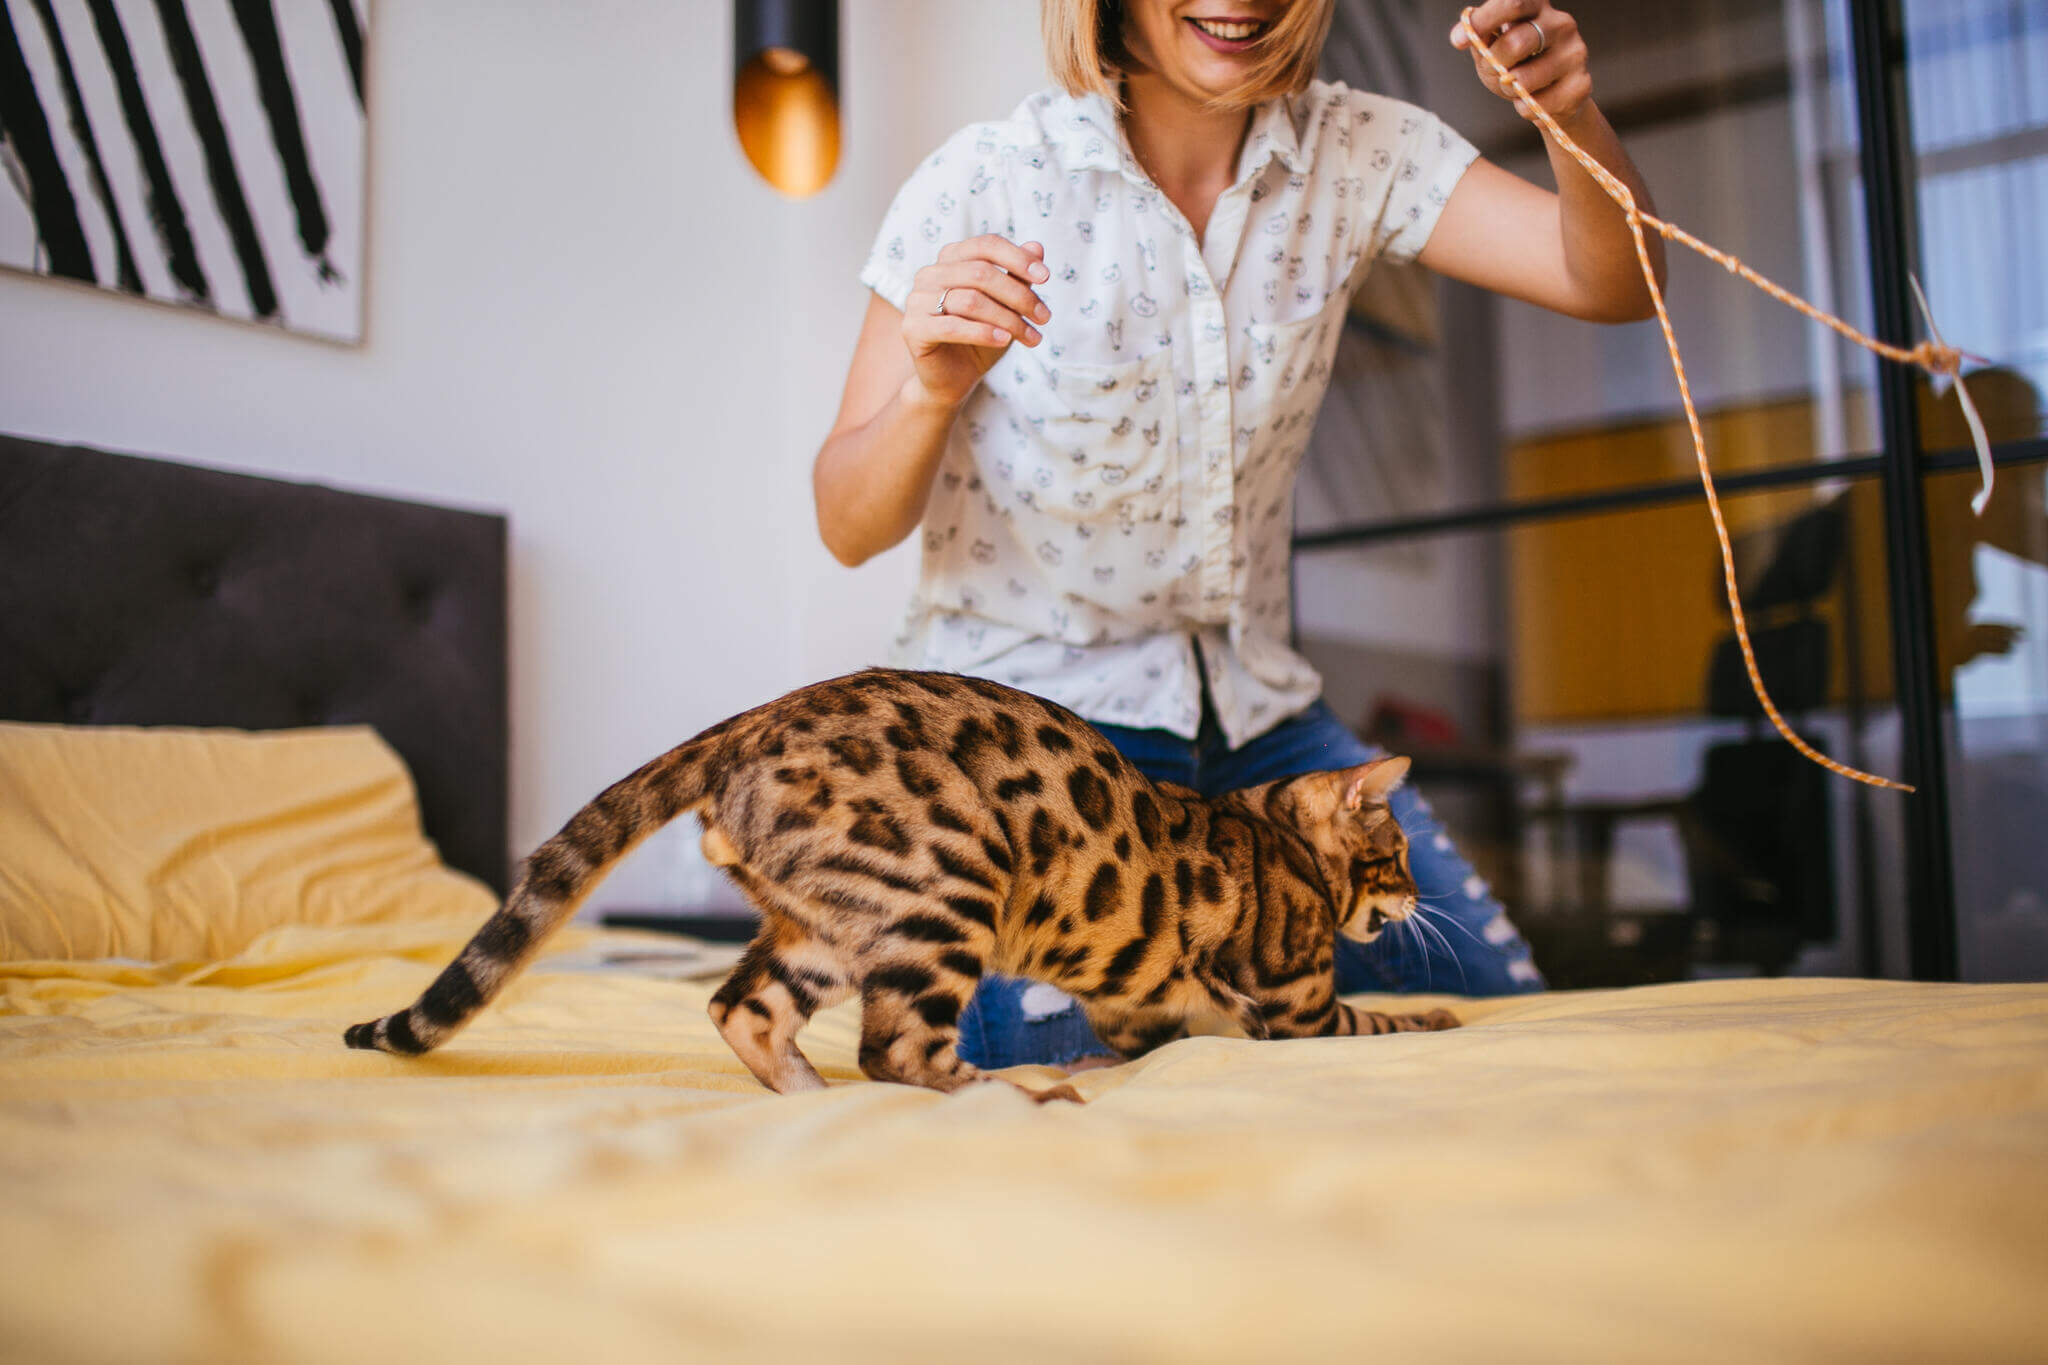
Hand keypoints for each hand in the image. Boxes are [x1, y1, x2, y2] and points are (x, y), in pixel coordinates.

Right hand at [902, 235, 1052, 409]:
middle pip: (980, 273)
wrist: (954, 379)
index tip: (1046, 278)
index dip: (1017, 258)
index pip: (986, 245)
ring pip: (969, 300)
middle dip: (1019, 295)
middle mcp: (929, 274)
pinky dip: (983, 332)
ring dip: (1008, 319)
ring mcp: (916, 300)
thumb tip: (1037, 247)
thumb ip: (1017, 276)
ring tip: (1031, 336)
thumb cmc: (981, 337)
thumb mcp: (1006, 305)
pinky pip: (952, 326)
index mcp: (950, 259)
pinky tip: (1004, 340)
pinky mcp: (912, 329)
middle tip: (1044, 317)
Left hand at [1451, 2, 1592, 129]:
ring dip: (1510, 90)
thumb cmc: (1518, 65)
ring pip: (1524, 79)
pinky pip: (1537, 104)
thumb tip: (1461, 36)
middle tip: (1498, 72)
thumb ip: (1479, 38)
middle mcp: (1561, 23)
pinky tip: (1534, 101)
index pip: (1512, 2)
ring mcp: (1575, 52)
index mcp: (1537, 7)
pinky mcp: (1581, 84)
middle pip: (1516, 43)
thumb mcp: (1492, 48)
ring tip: (1517, 87)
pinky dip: (1525, 108)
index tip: (1458, 40)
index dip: (1484, 20)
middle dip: (1495, 64)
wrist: (1552, 97)